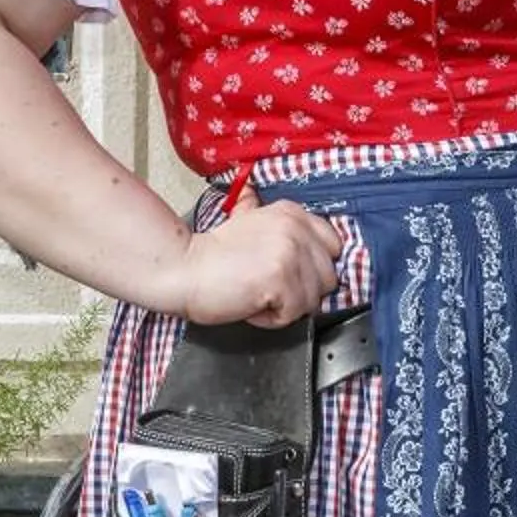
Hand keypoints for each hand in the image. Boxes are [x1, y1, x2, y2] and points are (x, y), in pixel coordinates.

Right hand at [172, 182, 342, 327]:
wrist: (182, 269)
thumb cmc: (212, 253)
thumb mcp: (245, 218)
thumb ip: (267, 214)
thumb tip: (258, 198)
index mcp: (294, 213)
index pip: (334, 246)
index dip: (314, 267)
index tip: (291, 275)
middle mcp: (297, 229)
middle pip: (328, 277)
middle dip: (302, 290)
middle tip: (270, 289)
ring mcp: (291, 254)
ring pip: (313, 299)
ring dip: (287, 307)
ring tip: (258, 296)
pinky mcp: (281, 280)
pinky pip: (294, 314)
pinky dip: (272, 319)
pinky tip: (252, 305)